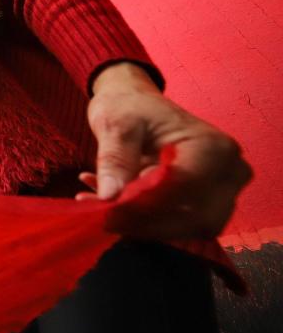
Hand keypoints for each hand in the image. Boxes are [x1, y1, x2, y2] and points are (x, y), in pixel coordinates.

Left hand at [78, 63, 251, 238]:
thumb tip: (109, 196)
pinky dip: (147, 224)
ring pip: (188, 229)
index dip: (146, 207)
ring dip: (144, 226)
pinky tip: (114, 208)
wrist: (136, 103)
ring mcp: (223, 191)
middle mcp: (228, 172)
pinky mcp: (208, 205)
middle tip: (104, 215)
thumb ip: (115, 159)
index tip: (109, 212)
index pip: (185, 190)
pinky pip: (182, 227)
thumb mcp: (116, 125)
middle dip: (145, 223)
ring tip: (103, 207)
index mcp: (212, 148)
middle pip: (193, 217)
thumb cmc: (129, 107)